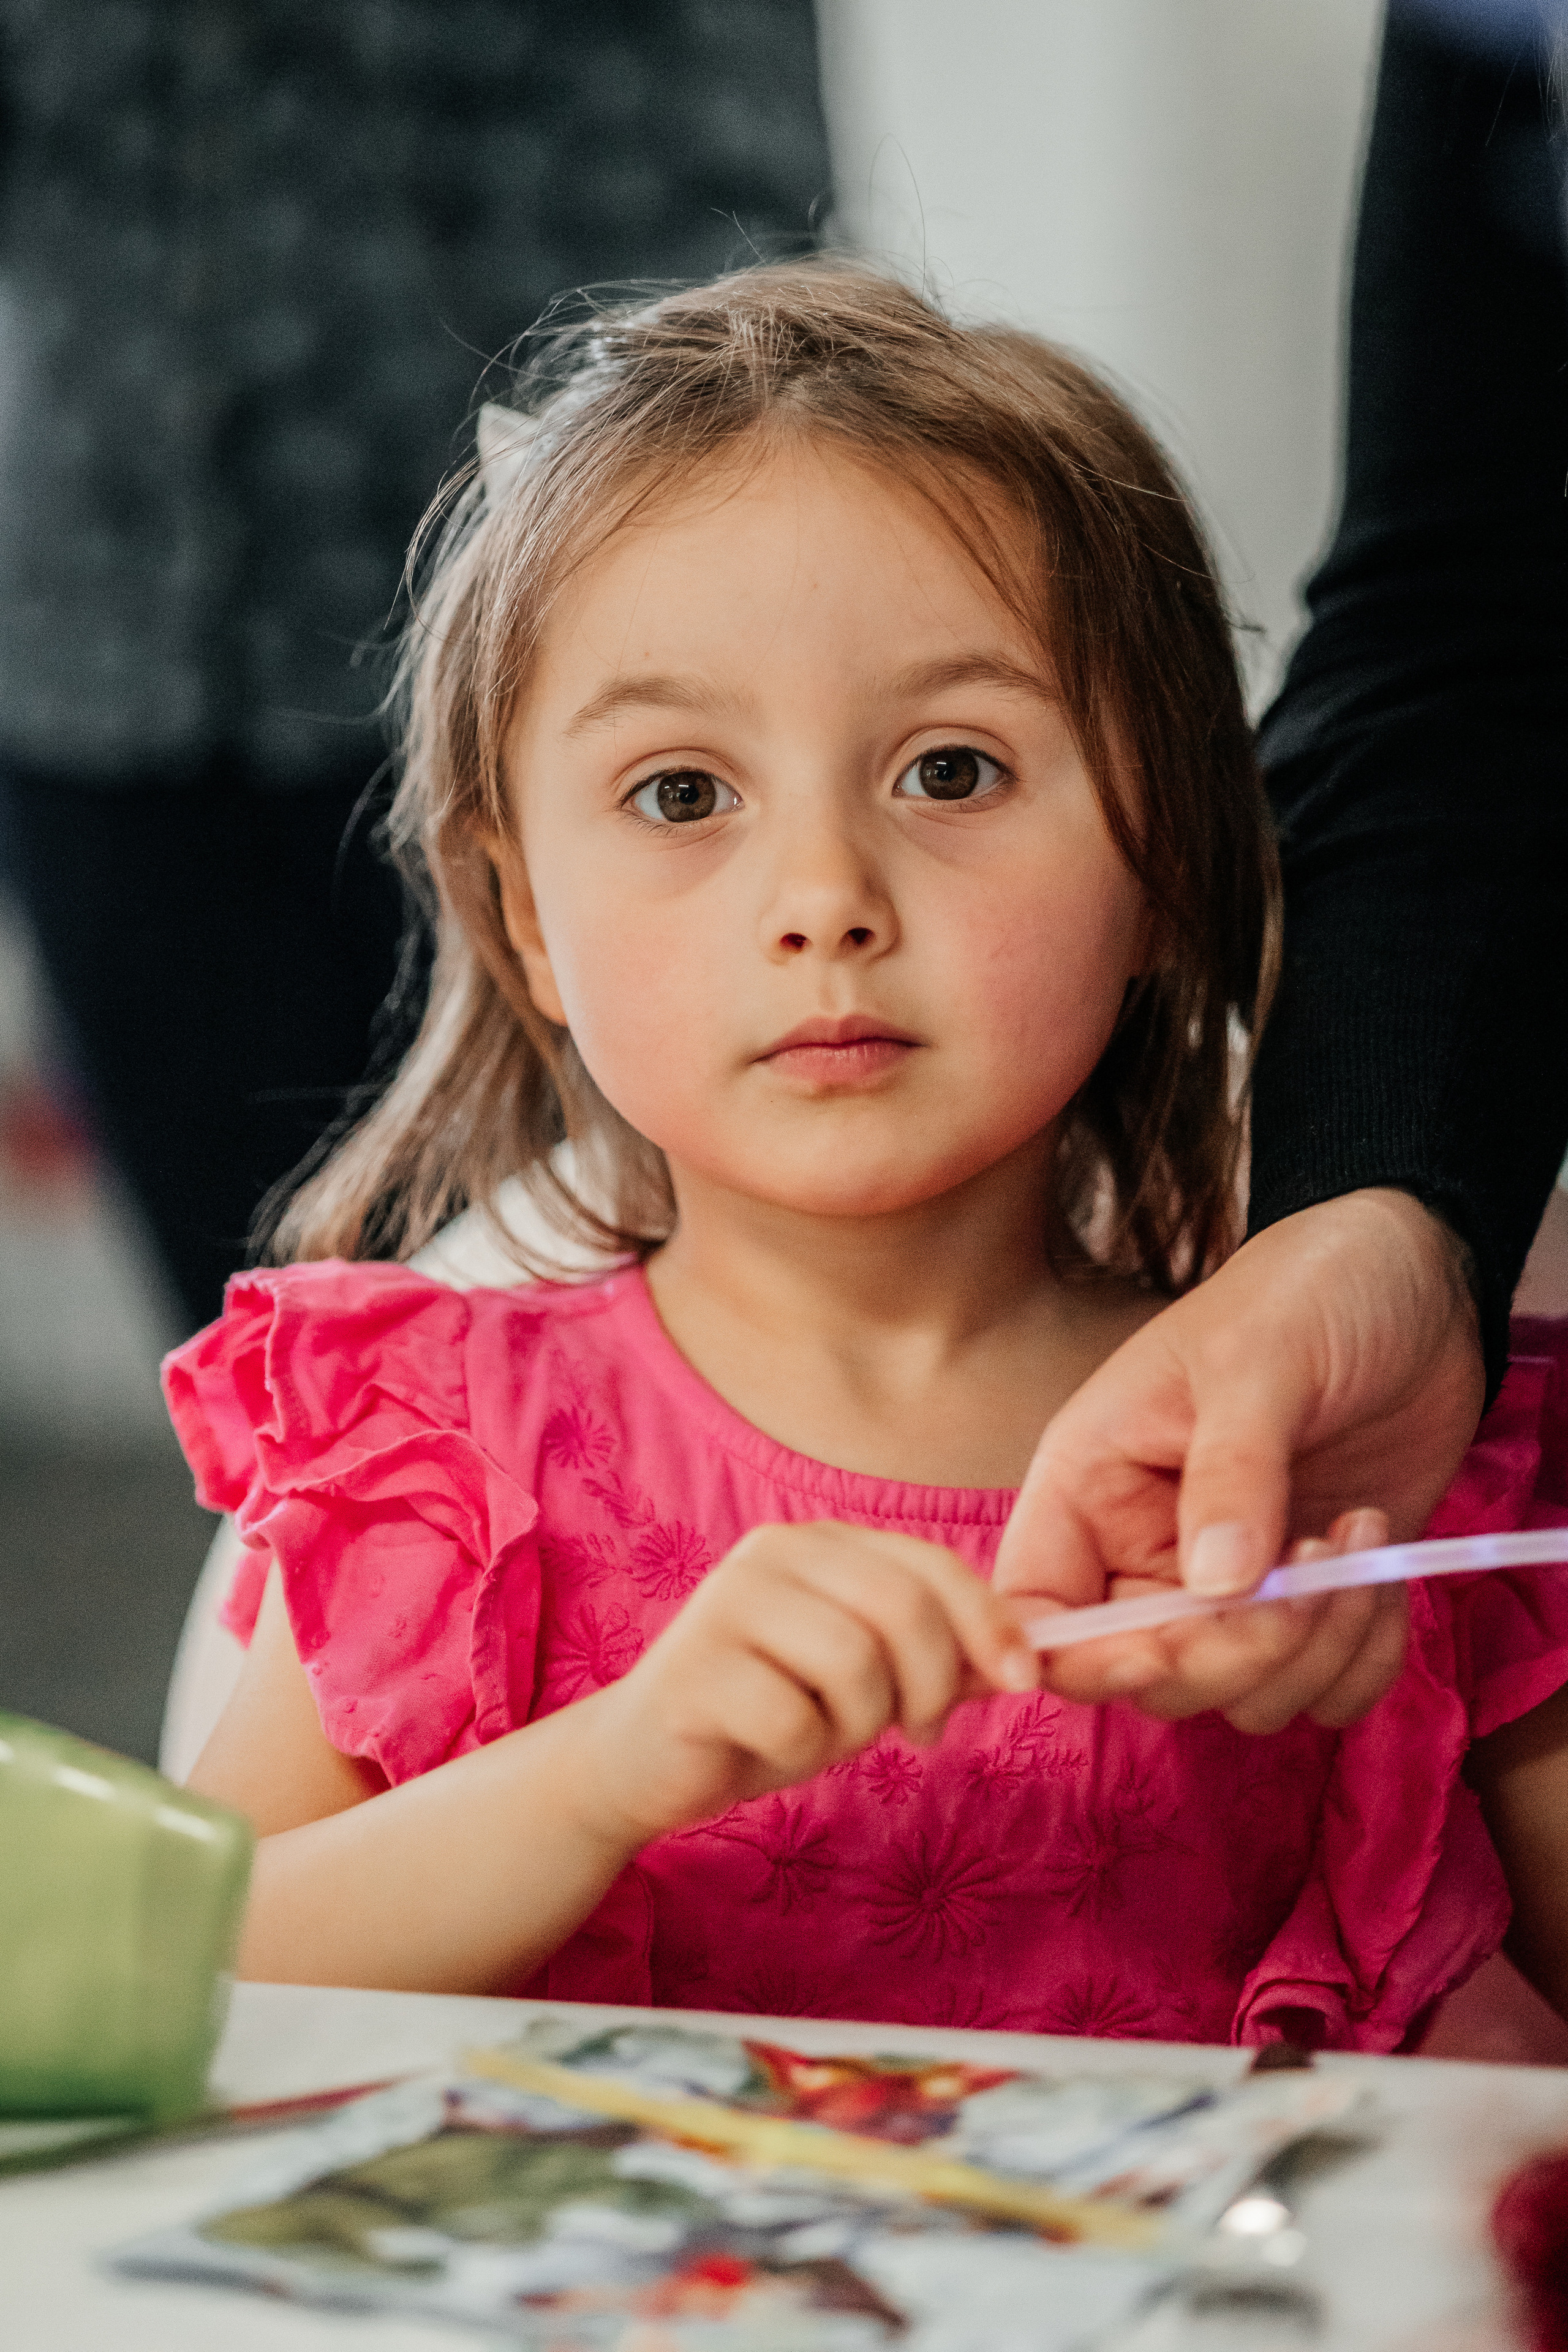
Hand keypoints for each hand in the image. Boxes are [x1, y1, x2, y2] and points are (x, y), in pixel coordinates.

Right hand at [572, 1522, 1036, 1848]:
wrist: (644, 1760)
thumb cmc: (765, 1712)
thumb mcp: (863, 1678)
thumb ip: (935, 1656)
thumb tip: (1027, 1654)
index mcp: (820, 1543)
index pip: (931, 1564)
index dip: (988, 1622)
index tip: (1020, 1680)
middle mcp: (772, 1553)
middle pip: (903, 1609)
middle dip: (930, 1684)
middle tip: (916, 1732)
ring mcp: (726, 1605)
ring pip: (854, 1664)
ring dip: (859, 1723)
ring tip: (825, 1733)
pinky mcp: (693, 1671)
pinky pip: (793, 1720)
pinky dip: (800, 1752)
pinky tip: (769, 1747)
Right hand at [994, 1189, 1484, 1727]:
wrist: (1414, 1281)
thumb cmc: (1307, 1291)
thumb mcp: (1256, 1359)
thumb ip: (1231, 1471)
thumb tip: (1220, 1586)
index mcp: (1090, 1485)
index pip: (1039, 1611)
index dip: (1084, 1658)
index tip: (1164, 1648)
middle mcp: (1145, 1549)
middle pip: (1151, 1676)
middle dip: (1235, 1652)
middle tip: (1306, 1574)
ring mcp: (1231, 1585)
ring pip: (1241, 1697)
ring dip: (1312, 1650)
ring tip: (1356, 1542)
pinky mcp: (1311, 1603)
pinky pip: (1324, 1692)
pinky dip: (1361, 1663)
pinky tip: (1383, 1576)